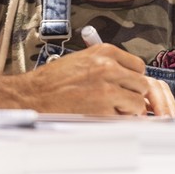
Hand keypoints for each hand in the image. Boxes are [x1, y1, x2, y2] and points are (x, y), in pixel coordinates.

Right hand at [21, 44, 174, 116]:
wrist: (32, 96)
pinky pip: (125, 119)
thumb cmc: (52, 81)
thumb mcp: (82, 60)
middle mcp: (108, 67)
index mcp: (104, 52)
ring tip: (107, 109)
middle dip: (132, 94)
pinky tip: (99, 116)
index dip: (132, 79)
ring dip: (126, 109)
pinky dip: (117, 121)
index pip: (138, 66)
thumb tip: (126, 78)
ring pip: (137, 103)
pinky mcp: (103, 110)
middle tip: (117, 101)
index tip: (126, 86)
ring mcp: (107, 89)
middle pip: (142, 84)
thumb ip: (106, 66)